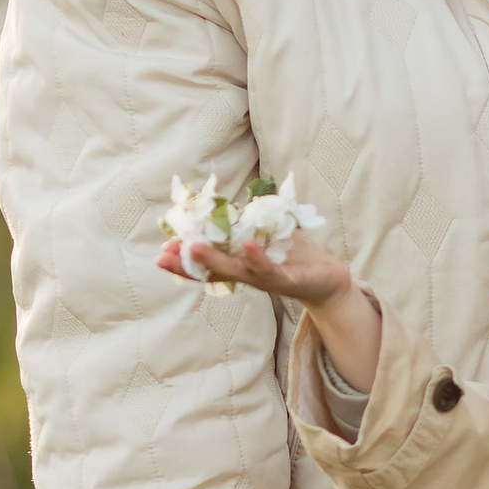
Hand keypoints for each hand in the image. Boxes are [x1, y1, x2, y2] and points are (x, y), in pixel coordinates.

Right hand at [157, 233, 383, 390]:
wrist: (328, 280)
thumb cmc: (293, 257)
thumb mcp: (265, 238)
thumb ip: (243, 227)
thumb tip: (219, 207)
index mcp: (240, 266)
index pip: (206, 265)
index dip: (183, 261)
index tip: (160, 252)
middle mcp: (248, 276)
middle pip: (213, 270)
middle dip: (187, 263)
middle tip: (163, 255)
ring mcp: (266, 280)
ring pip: (237, 271)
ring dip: (214, 260)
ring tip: (194, 247)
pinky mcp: (288, 279)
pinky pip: (270, 269)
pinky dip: (257, 257)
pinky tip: (246, 245)